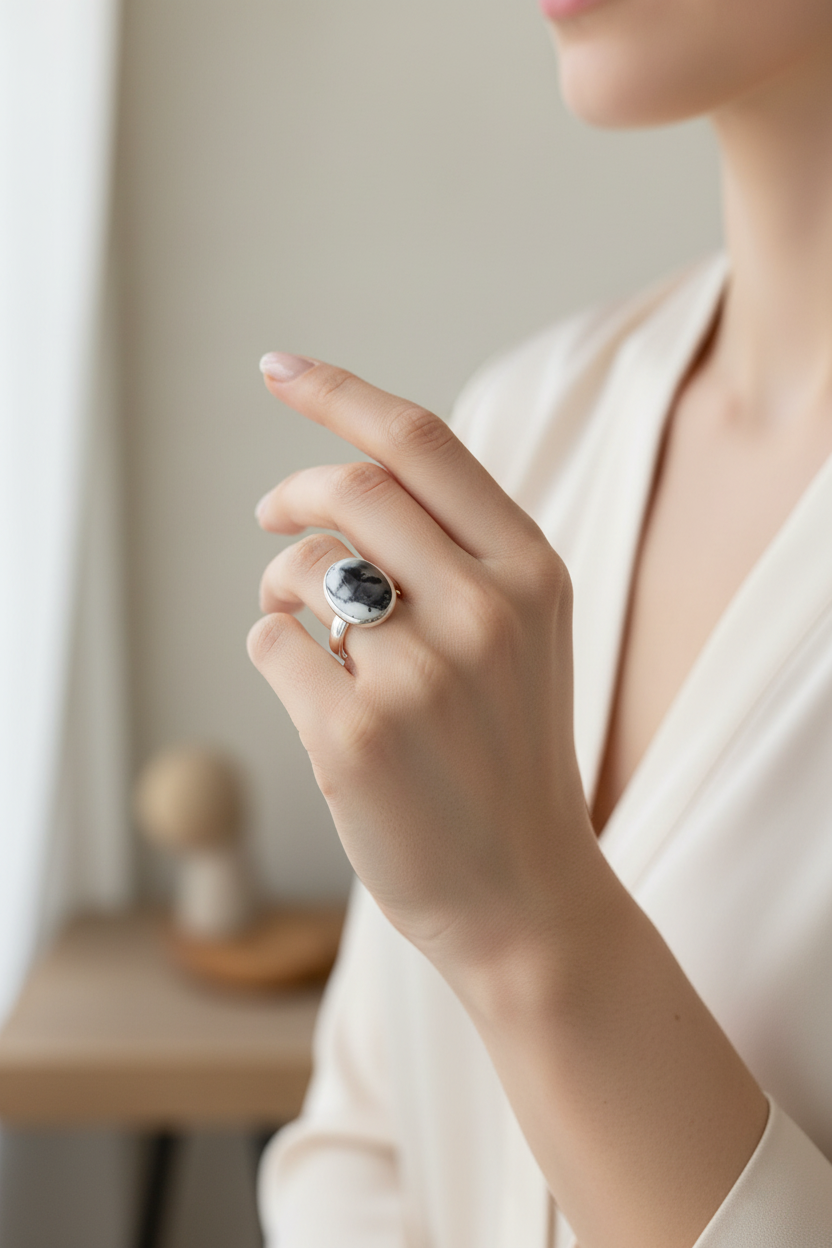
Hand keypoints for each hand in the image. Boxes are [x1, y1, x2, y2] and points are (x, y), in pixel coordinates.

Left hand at [250, 353, 599, 983]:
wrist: (522, 893)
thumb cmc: (508, 753)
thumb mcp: (526, 636)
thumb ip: (462, 551)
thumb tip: (347, 476)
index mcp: (533, 572)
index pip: (421, 444)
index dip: (340, 394)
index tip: (278, 367)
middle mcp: (486, 610)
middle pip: (351, 489)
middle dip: (295, 493)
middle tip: (272, 516)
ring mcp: (421, 674)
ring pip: (303, 570)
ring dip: (280, 585)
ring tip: (295, 621)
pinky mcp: (356, 736)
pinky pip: (270, 644)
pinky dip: (272, 651)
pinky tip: (311, 693)